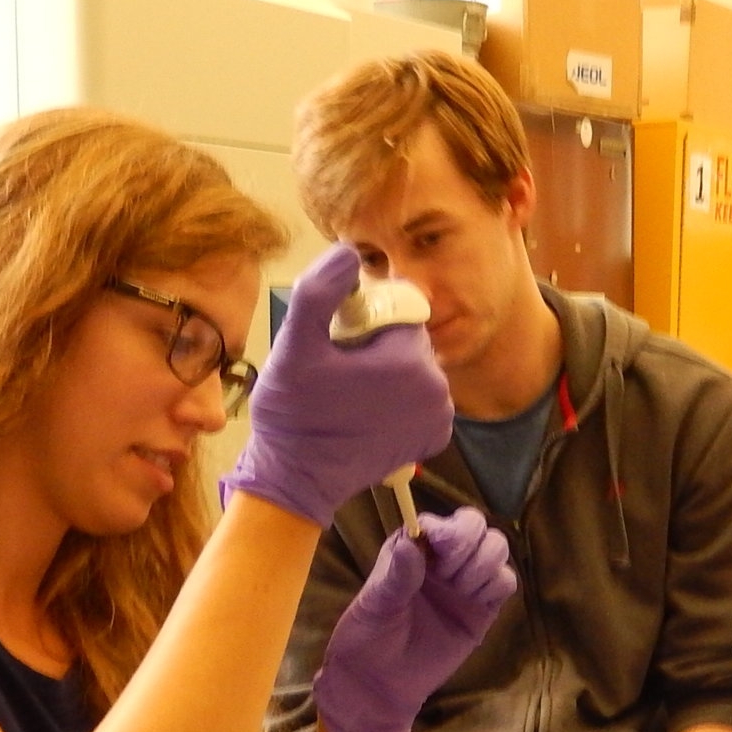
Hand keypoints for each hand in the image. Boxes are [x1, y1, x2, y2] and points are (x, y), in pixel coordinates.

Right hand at [219, 243, 452, 528]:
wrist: (296, 479)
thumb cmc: (292, 414)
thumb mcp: (294, 346)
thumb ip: (318, 292)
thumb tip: (347, 253)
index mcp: (410, 361)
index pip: (395, 309)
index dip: (362, 318)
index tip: (335, 343)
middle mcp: (437, 388)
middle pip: (405, 337)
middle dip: (375, 343)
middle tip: (337, 368)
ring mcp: (439, 417)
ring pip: (412, 365)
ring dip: (385, 370)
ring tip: (348, 392)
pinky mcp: (433, 438)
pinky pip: (419, 395)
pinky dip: (398, 398)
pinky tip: (366, 410)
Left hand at [314, 510, 515, 731]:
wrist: (380, 682)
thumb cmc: (369, 636)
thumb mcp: (376, 604)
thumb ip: (397, 576)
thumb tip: (413, 545)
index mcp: (412, 548)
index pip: (441, 522)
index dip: (448, 528)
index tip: (441, 545)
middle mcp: (442, 558)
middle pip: (477, 526)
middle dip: (470, 544)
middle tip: (449, 574)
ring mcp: (464, 582)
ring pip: (496, 547)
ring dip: (483, 564)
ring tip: (459, 590)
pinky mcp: (483, 608)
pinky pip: (506, 582)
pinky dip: (497, 584)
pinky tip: (474, 601)